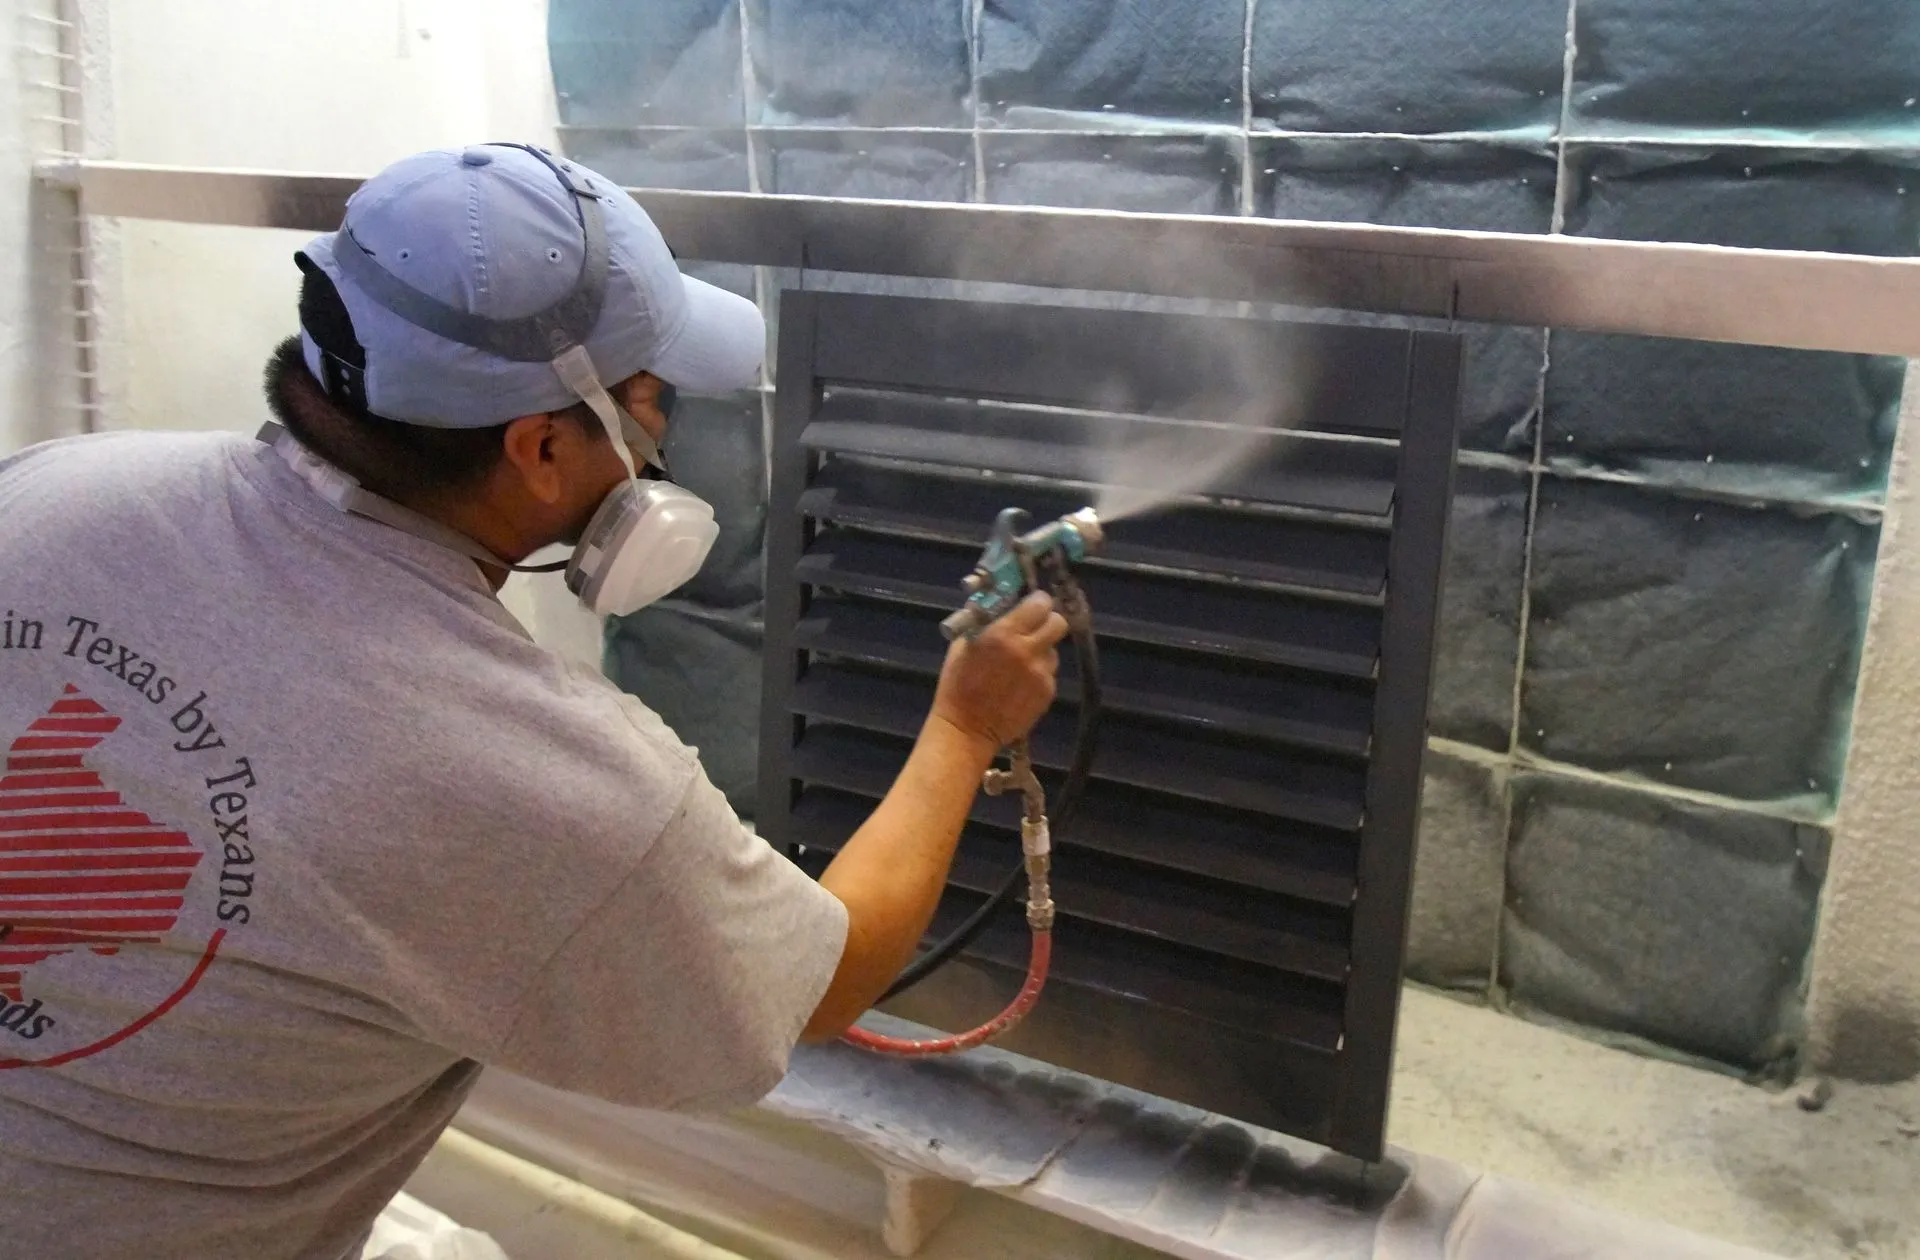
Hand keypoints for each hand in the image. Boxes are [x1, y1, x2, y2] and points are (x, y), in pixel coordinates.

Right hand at [928, 592, 1069, 751]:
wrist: (967, 729)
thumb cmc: (958, 684)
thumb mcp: (963, 644)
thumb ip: (984, 621)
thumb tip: (998, 600)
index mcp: (1004, 633)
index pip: (1040, 604)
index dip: (1037, 602)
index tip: (1031, 606)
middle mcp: (1028, 651)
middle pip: (1058, 623)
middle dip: (1047, 622)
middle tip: (1034, 629)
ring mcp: (1041, 673)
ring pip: (1053, 650)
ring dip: (1041, 651)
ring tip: (1020, 664)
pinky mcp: (1047, 692)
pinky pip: (1048, 673)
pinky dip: (1038, 673)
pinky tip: (1019, 684)